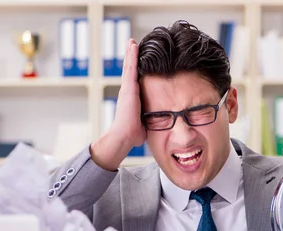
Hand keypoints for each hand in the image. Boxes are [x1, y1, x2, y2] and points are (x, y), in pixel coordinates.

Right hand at [90, 38, 146, 170]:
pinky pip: (131, 68)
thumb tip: (158, 124)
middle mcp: (127, 91)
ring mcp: (126, 89)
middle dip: (131, 58)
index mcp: (132, 99)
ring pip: (129, 66)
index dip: (135, 70)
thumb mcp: (144, 123)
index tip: (138, 60)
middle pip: (130, 70)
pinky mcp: (128, 88)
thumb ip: (149, 119)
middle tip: (133, 44)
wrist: (124, 136)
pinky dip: (131, 56)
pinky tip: (133, 45)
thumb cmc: (133, 134)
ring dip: (130, 53)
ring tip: (132, 41)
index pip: (134, 80)